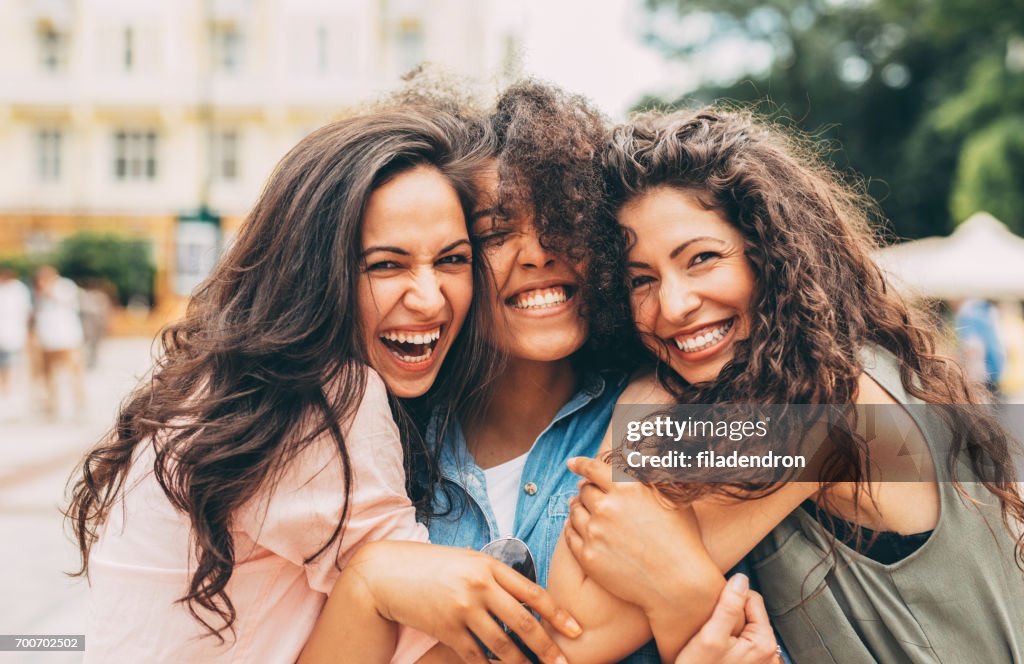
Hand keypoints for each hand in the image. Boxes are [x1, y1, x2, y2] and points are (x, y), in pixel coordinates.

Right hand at [347, 540, 580, 663]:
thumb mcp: (467, 560)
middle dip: (547, 648)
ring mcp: (463, 610)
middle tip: (562, 663)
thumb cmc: (431, 565)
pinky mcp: (447, 631)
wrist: (387, 573)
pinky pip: (476, 656)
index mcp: (489, 566)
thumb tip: (526, 597)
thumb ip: (494, 576)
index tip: (575, 630)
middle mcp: (479, 587)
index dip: (557, 614)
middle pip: (523, 623)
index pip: (532, 592)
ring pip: (503, 646)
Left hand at [564, 456, 713, 613]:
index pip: (593, 468)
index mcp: (626, 488)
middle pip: (584, 491)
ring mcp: (595, 532)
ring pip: (575, 511)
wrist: (679, 584)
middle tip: (587, 491)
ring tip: (582, 509)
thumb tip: (634, 459)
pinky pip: (570, 535)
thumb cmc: (682, 539)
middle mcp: (607, 507)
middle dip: (585, 489)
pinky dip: (572, 528)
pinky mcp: (588, 556)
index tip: (572, 463)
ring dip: (577, 508)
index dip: (580, 464)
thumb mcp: (669, 499)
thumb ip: (647, 478)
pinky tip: (578, 528)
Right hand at [677, 574, 779, 663]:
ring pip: (745, 627)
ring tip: (713, 637)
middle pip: (750, 614)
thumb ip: (728, 606)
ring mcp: (762, 661)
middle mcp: (769, 653)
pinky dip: (731, 640)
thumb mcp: (710, 636)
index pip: (752, 599)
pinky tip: (717, 648)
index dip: (730, 599)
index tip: (712, 610)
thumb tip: (741, 579)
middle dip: (730, 614)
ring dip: (730, 627)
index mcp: (763, 642)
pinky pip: (743, 642)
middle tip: (711, 627)